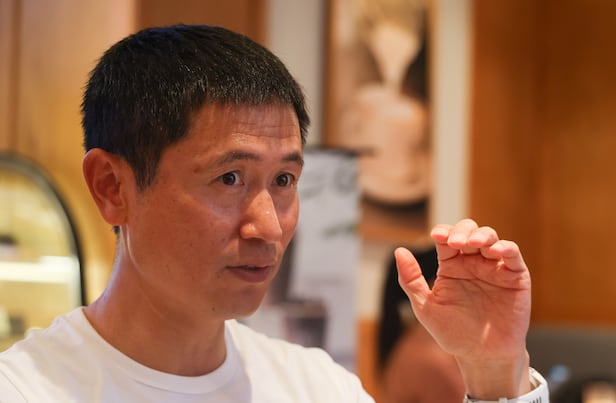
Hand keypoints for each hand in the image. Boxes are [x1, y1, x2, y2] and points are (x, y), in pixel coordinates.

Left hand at [395, 219, 531, 398]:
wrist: (482, 357)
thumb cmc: (453, 333)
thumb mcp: (426, 307)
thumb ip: (411, 280)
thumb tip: (399, 250)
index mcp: (451, 266)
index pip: (447, 238)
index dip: (442, 232)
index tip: (436, 236)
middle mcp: (473, 262)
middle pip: (469, 231)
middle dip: (461, 231)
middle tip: (454, 242)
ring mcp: (495, 268)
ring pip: (491, 238)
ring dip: (482, 235)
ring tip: (472, 243)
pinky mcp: (516, 277)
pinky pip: (513, 255)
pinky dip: (506, 248)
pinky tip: (494, 251)